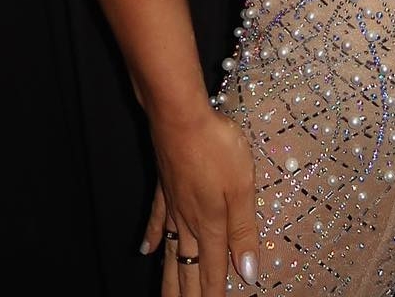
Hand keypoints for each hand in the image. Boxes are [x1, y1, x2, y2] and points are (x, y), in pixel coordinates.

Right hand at [141, 106, 258, 294]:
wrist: (180, 116)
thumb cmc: (216, 146)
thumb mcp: (242, 187)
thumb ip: (244, 231)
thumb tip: (247, 274)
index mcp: (211, 224)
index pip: (212, 271)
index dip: (213, 296)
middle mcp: (189, 221)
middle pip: (187, 268)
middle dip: (188, 295)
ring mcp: (174, 204)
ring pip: (171, 251)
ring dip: (169, 278)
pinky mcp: (165, 186)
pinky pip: (158, 219)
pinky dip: (153, 237)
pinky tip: (147, 250)